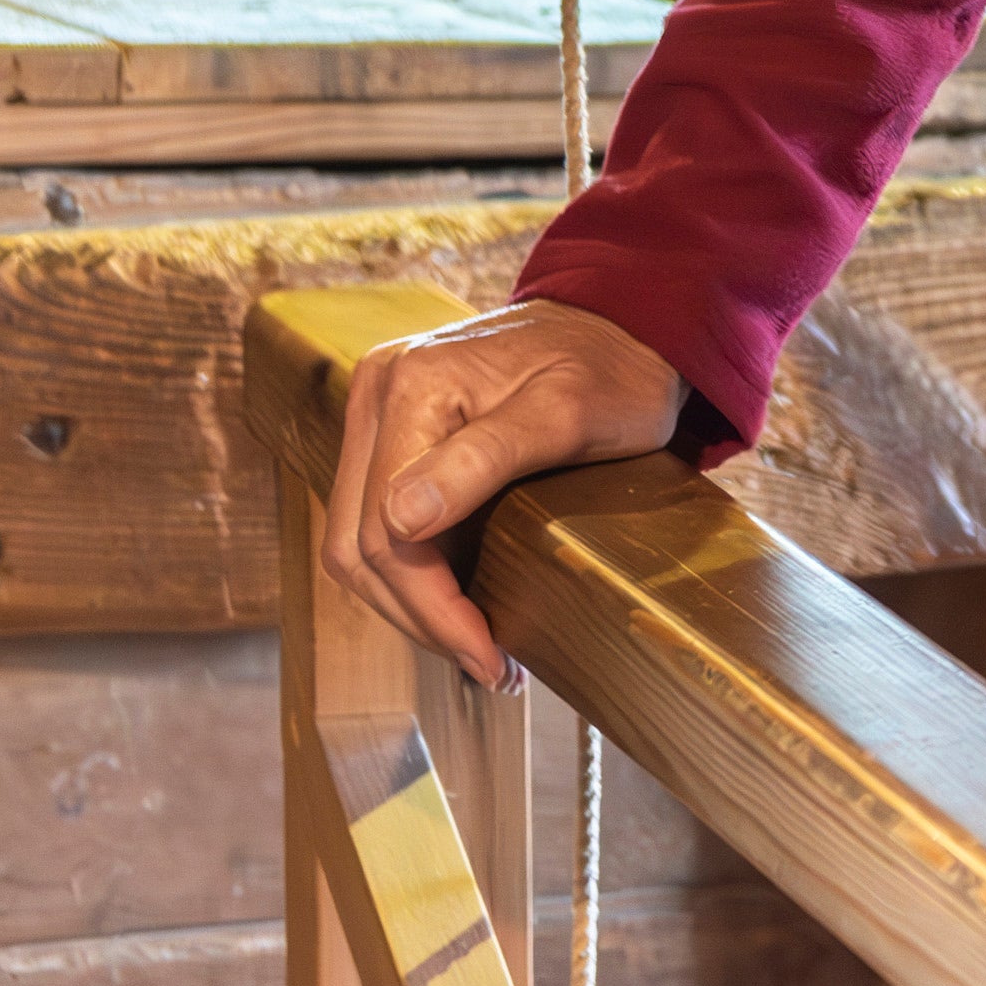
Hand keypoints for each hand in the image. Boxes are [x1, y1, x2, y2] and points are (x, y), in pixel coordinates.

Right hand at [317, 298, 685, 688]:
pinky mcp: (397, 431)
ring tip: (479, 646)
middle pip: (360, 543)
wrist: (626, 321)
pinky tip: (464, 602)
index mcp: (410, 386)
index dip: (431, 608)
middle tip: (489, 665)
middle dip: (420, 616)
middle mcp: (377, 393)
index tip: (488, 656)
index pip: (387, 530)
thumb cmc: (611, 367)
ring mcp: (381, 412)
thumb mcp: (567, 413)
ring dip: (412, 603)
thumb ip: (483, 460)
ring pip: (362, 539)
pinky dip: (416, 570)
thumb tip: (399, 523)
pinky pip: (381, 518)